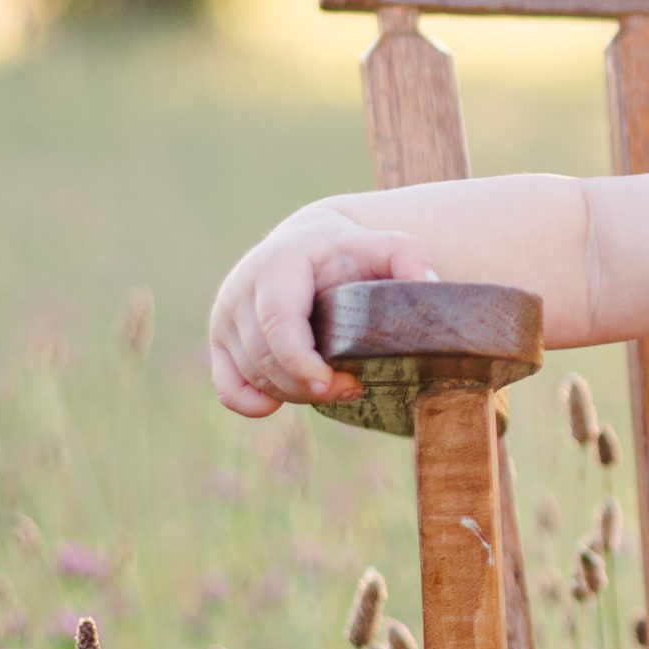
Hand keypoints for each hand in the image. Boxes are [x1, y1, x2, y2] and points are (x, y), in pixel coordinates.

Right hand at [207, 207, 436, 417]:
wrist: (308, 244)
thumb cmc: (351, 252)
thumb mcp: (384, 245)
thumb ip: (408, 257)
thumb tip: (428, 286)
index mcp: (276, 265)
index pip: (277, 322)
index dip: (301, 362)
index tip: (337, 384)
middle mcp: (240, 289)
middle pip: (264, 357)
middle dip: (306, 384)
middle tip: (351, 388)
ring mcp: (224, 316)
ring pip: (251, 375)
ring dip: (292, 392)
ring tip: (335, 385)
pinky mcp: (220, 340)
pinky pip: (227, 388)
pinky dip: (253, 403)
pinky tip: (284, 401)